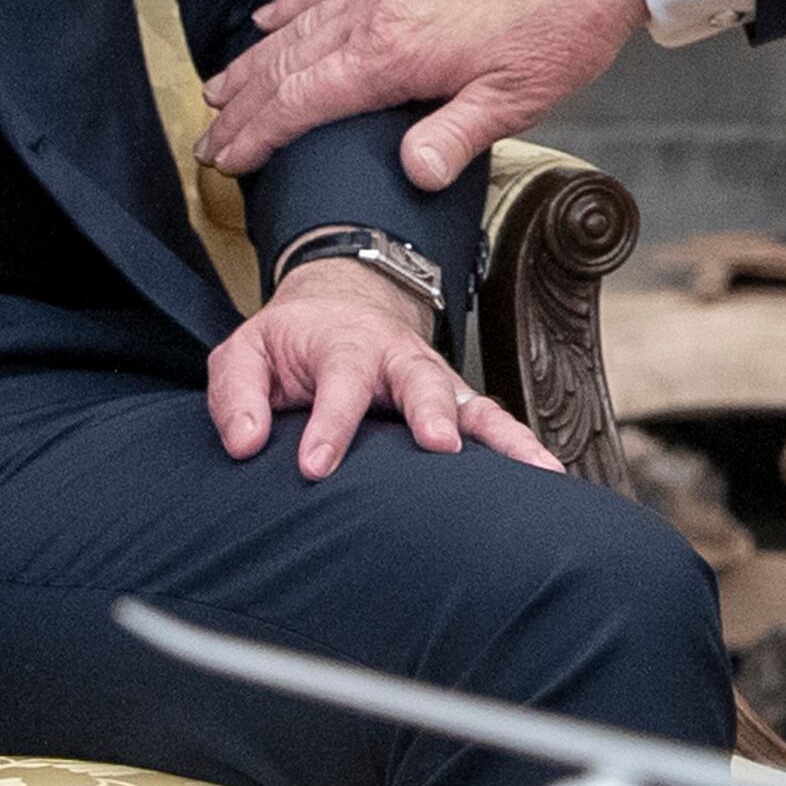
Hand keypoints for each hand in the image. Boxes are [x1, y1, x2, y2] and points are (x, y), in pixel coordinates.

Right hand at [197, 0, 649, 192]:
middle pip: (288, 63)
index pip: (303, 100)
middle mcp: (378, 12)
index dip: (259, 132)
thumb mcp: (514, 101)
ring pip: (300, 24)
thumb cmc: (559, 29)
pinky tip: (269, 16)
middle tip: (207, 138)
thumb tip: (408, 174)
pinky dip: (293, 3)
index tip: (226, 157)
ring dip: (255, 59)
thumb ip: (454, 137)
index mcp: (395, 53)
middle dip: (242, 104)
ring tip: (218, 88)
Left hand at [210, 257, 562, 481]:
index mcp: (343, 344)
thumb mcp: (244, 354)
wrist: (339, 307)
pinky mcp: (455, 404)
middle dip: (432, 411)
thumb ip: (237, 395)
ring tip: (535, 472)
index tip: (316, 466)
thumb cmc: (290, 343)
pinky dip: (522, 448)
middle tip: (440, 446)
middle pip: (422, 379)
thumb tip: (245, 444)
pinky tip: (548, 478)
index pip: (339, 382)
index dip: (330, 424)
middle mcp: (398, 358)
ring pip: (473, 403)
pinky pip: (494, 424)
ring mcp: (434, 381)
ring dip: (503, 436)